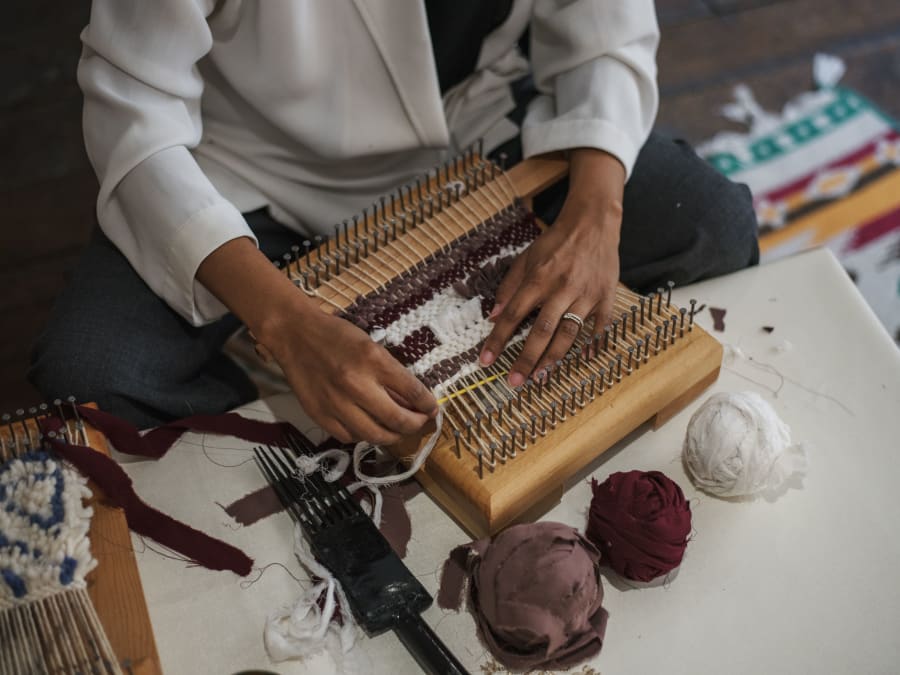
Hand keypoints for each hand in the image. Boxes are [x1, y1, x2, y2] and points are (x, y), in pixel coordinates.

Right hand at [263, 304, 437, 444]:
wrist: (294, 335)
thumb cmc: (337, 336)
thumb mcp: (371, 345)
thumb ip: (391, 373)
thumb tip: (414, 399)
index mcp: (373, 360)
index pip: (412, 392)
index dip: (428, 405)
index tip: (433, 410)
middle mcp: (356, 385)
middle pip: (397, 420)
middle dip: (415, 425)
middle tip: (419, 422)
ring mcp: (336, 404)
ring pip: (374, 436)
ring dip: (392, 436)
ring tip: (397, 430)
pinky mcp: (320, 416)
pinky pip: (349, 437)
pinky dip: (363, 435)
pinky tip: (368, 427)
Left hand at [479, 148, 625, 385]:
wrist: (593, 223)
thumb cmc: (555, 243)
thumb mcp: (526, 258)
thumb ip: (509, 287)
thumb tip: (493, 317)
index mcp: (539, 278)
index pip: (513, 314)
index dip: (498, 339)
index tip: (485, 361)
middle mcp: (562, 288)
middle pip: (541, 330)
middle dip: (526, 358)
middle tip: (513, 381)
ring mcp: (586, 294)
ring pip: (569, 332)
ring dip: (553, 358)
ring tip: (540, 377)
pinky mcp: (606, 297)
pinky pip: (600, 326)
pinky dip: (592, 344)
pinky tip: (581, 360)